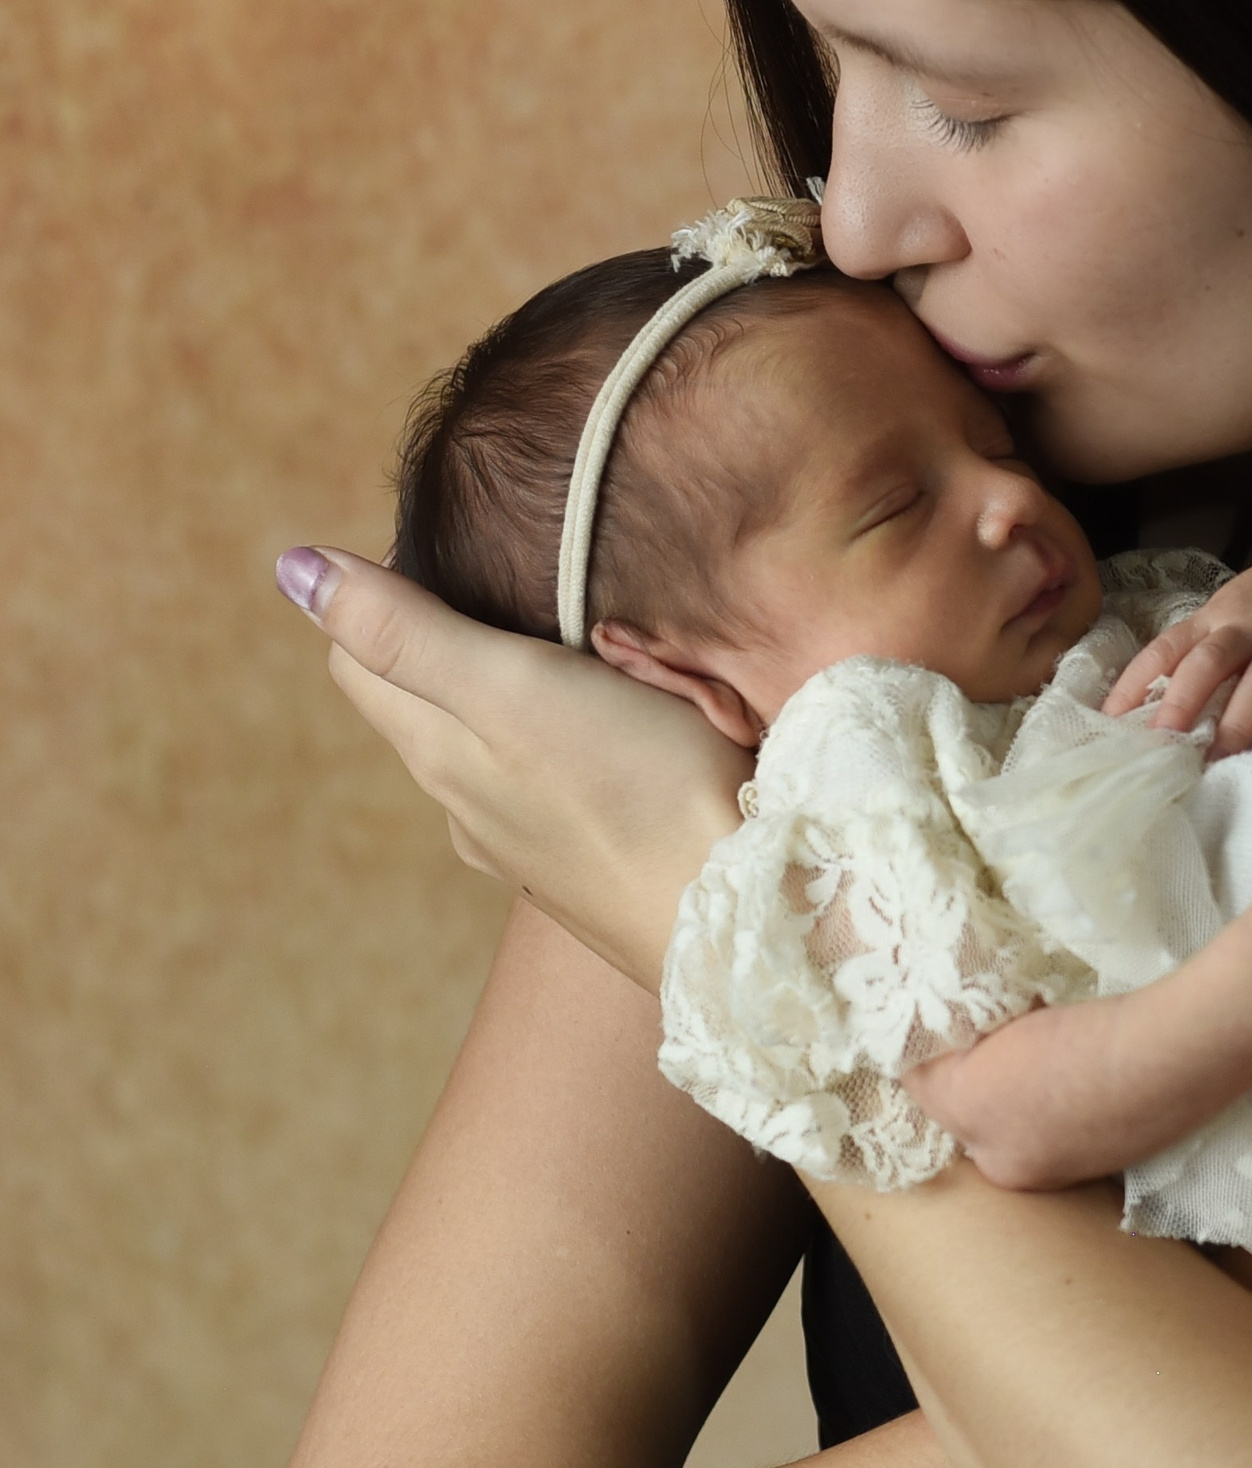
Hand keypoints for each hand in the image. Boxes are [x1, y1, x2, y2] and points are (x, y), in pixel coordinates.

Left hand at [276, 546, 748, 989]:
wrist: (747, 915)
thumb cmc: (638, 789)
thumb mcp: (513, 686)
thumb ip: (406, 632)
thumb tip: (289, 568)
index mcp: (436, 753)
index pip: (357, 656)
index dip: (385, 590)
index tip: (465, 551)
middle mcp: (467, 806)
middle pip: (427, 698)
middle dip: (465, 636)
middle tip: (547, 592)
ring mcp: (530, 846)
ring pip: (501, 743)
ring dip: (531, 693)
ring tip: (606, 656)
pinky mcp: (596, 868)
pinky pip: (566, 785)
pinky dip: (585, 745)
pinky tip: (640, 737)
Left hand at [1101, 545, 1251, 756]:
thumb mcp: (1225, 614)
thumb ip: (1196, 653)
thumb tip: (1147, 707)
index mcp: (1212, 620)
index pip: (1165, 649)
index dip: (1135, 682)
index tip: (1110, 720)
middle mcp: (1245, 628)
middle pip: (1209, 662)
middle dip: (1184, 701)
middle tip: (1164, 741)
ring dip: (1239, 719)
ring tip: (1221, 757)